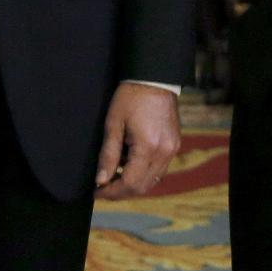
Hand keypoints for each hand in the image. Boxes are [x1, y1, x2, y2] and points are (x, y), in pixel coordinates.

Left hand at [94, 83, 180, 200]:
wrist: (155, 78)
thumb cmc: (131, 97)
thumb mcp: (113, 124)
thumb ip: (108, 155)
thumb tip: (101, 180)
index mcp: (148, 146)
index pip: (129, 183)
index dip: (111, 192)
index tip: (96, 191)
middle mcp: (164, 152)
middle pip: (143, 187)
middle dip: (121, 192)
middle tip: (103, 187)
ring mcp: (172, 149)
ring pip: (153, 181)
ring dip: (133, 184)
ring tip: (114, 176)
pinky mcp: (175, 144)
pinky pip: (160, 169)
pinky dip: (144, 174)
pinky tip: (130, 165)